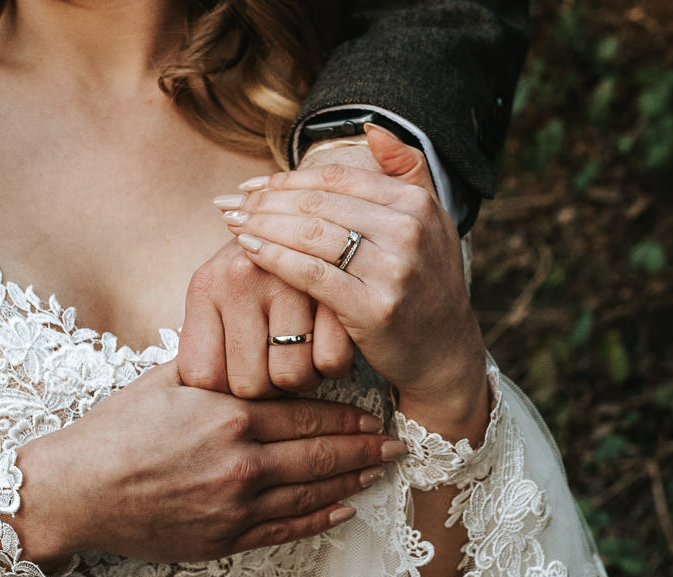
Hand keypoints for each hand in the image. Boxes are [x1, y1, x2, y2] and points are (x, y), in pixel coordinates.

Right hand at [15, 362, 403, 566]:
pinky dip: (319, 519)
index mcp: (229, 416)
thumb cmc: (113, 431)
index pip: (306, 413)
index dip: (347, 414)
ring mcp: (235, 506)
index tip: (373, 411)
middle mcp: (241, 462)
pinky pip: (285, 530)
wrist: (74, 490)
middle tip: (397, 443)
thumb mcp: (163, 383)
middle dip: (364, 448)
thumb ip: (214, 370)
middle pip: (321, 454)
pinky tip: (344, 510)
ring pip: (311, 493)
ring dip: (352, 482)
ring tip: (380, 473)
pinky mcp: (223, 540)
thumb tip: (251, 354)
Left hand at [178, 128, 438, 396]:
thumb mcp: (431, 222)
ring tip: (231, 223)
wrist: (443, 353)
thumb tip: (369, 128)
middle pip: (318, 203)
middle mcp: (408, 230)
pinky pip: (311, 274)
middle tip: (228, 204)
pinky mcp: (373, 307)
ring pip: (311, 234)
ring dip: (262, 225)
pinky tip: (249, 251)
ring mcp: (393, 269)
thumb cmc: (424, 286)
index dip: (287, 179)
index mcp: (417, 203)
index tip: (251, 186)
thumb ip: (406, 170)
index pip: (336, 178)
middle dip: (264, 201)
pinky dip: (275, 258)